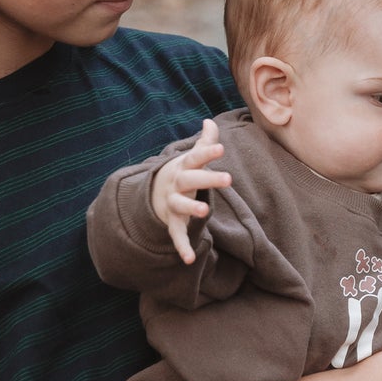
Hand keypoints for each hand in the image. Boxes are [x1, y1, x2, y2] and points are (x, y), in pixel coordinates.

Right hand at [150, 116, 232, 264]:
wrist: (153, 194)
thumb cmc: (181, 174)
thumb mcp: (190, 158)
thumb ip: (204, 142)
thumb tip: (209, 121)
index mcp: (184, 168)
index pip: (196, 157)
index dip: (208, 152)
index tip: (221, 148)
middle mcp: (177, 184)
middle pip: (191, 180)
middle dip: (208, 179)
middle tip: (229, 178)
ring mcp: (173, 203)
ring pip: (181, 205)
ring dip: (191, 208)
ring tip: (205, 211)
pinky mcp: (172, 221)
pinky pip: (176, 234)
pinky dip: (181, 246)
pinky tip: (187, 259)